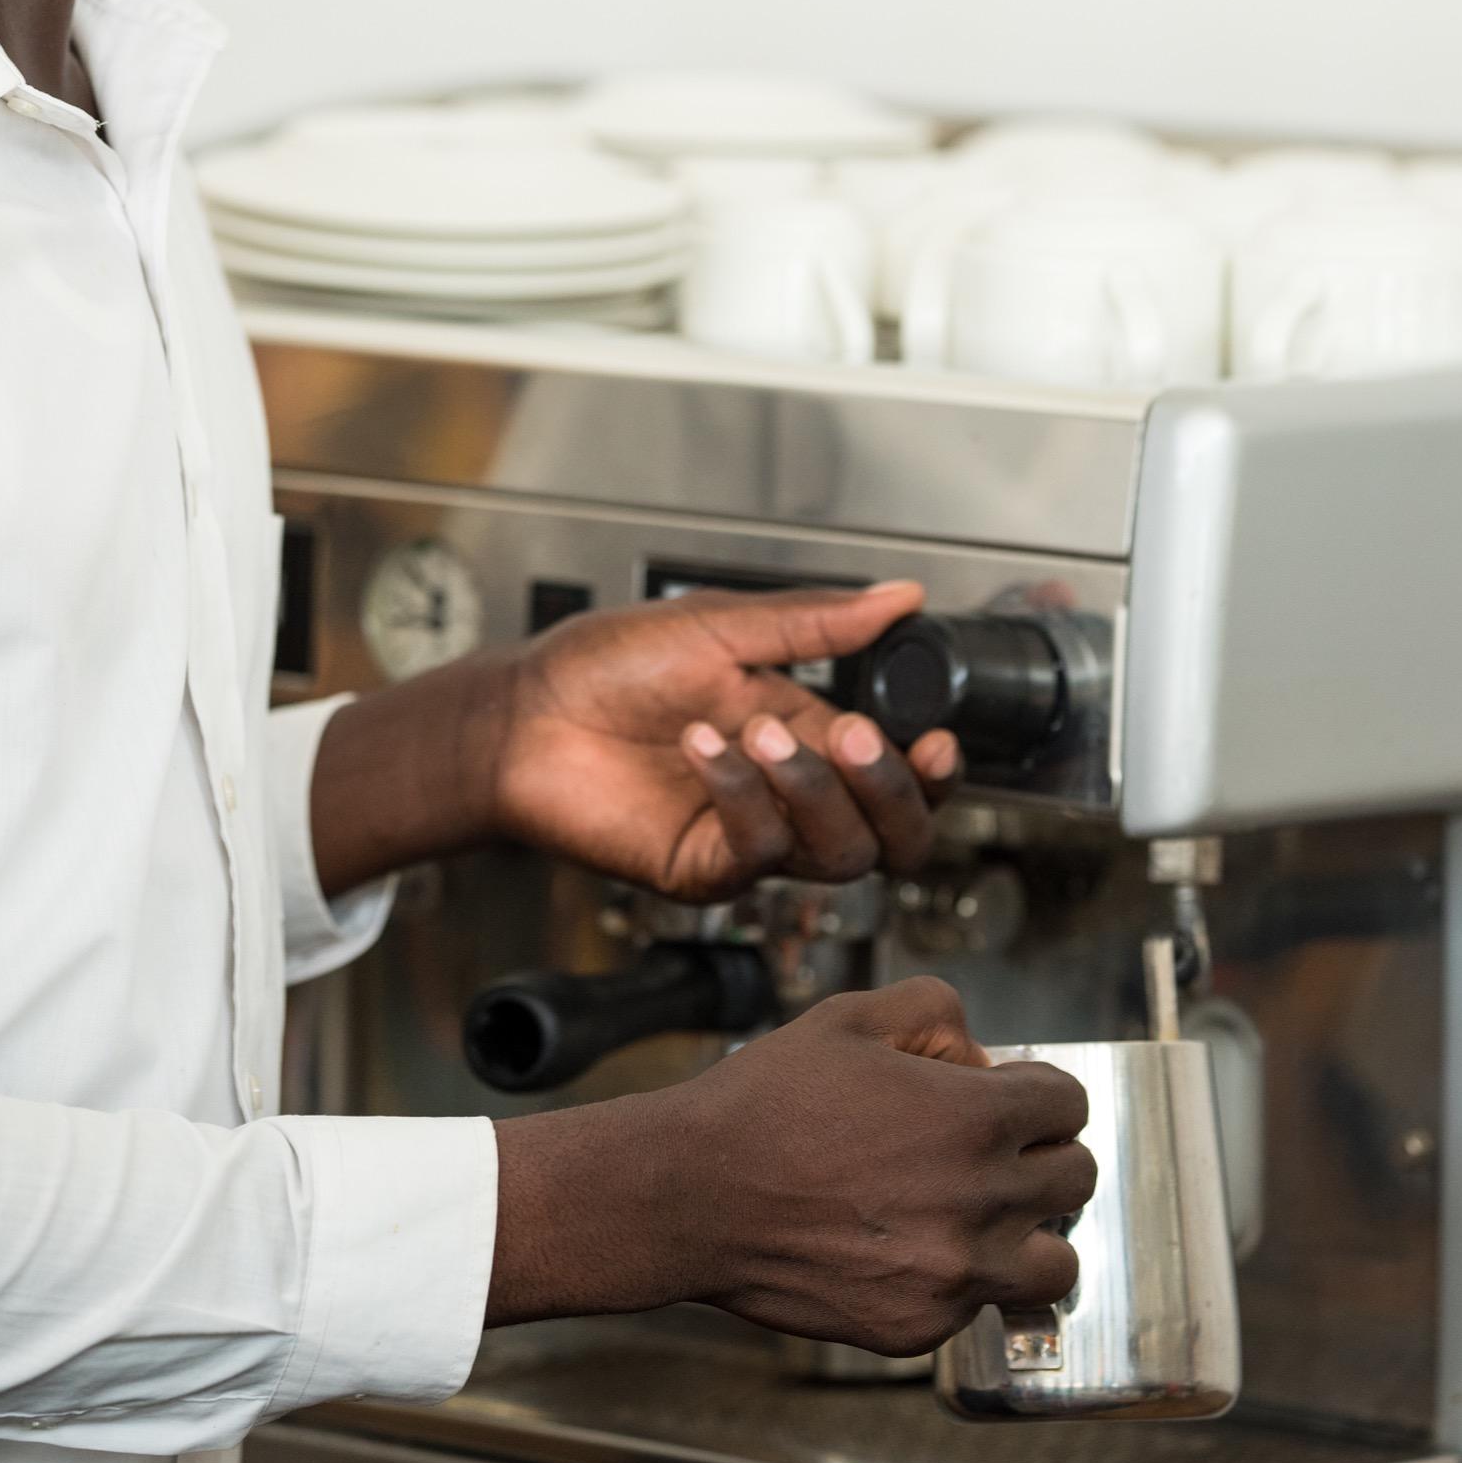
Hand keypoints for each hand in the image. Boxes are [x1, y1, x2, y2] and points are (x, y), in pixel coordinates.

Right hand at [490, 977, 1095, 1350]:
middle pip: (1076, 1180)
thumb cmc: (765, 1101)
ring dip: (1030, 1233)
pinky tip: (908, 1247)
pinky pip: (979, 1306)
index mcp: (972, 1119)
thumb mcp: (850, 1017)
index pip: (1069, 1105)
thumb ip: (935, 1012)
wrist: (692, 1194)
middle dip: (1042, 1154)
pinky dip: (961, 1280)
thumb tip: (980, 1055)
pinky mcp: (919, 1327)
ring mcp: (953, 1274)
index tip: (1010, 1098)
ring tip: (981, 1215)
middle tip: (994, 1150)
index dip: (1038, 1092)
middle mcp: (979, 1201)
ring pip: (1056, 1262)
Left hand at [491, 581, 958, 897]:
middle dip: (893, 792)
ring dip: (814, 792)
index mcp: (803, 730)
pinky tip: (703, 750)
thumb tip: (901, 596)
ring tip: (761, 732)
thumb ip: (816, 622)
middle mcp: (786, 792)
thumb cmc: (603, 666)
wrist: (522, 714)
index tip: (940, 740)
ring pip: (837, 855)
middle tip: (858, 740)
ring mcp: (748, 835)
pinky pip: (757, 853)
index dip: (933, 770)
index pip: (899, 773)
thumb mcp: (719, 624)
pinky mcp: (702, 867)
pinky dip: (742, 797)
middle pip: (889, 834)